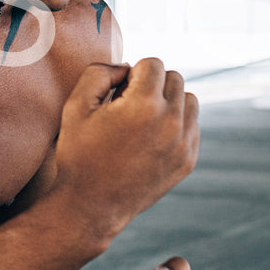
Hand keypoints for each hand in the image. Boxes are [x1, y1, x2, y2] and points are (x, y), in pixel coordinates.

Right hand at [48, 60, 199, 243]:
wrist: (91, 206)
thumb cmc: (80, 154)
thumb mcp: (76, 105)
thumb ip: (100, 72)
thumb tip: (127, 67)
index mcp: (144, 104)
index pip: (153, 63)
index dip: (131, 73)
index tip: (118, 93)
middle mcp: (171, 122)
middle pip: (174, 78)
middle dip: (152, 84)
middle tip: (128, 105)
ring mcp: (183, 143)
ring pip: (189, 100)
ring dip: (169, 101)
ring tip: (144, 118)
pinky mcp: (188, 160)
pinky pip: (193, 126)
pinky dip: (176, 124)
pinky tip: (152, 137)